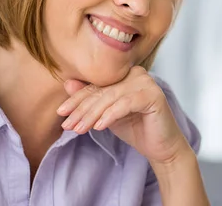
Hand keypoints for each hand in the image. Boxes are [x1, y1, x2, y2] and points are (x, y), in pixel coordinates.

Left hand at [56, 66, 190, 163]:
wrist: (161, 147)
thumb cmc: (135, 128)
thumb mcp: (107, 114)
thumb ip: (91, 99)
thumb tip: (67, 83)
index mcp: (126, 73)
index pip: (97, 85)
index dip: (77, 99)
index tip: (61, 113)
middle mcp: (137, 73)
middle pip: (102, 91)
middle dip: (82, 109)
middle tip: (67, 125)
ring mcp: (147, 83)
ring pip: (111, 97)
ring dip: (92, 115)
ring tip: (79, 130)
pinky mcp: (154, 96)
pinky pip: (126, 104)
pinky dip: (110, 115)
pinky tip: (99, 128)